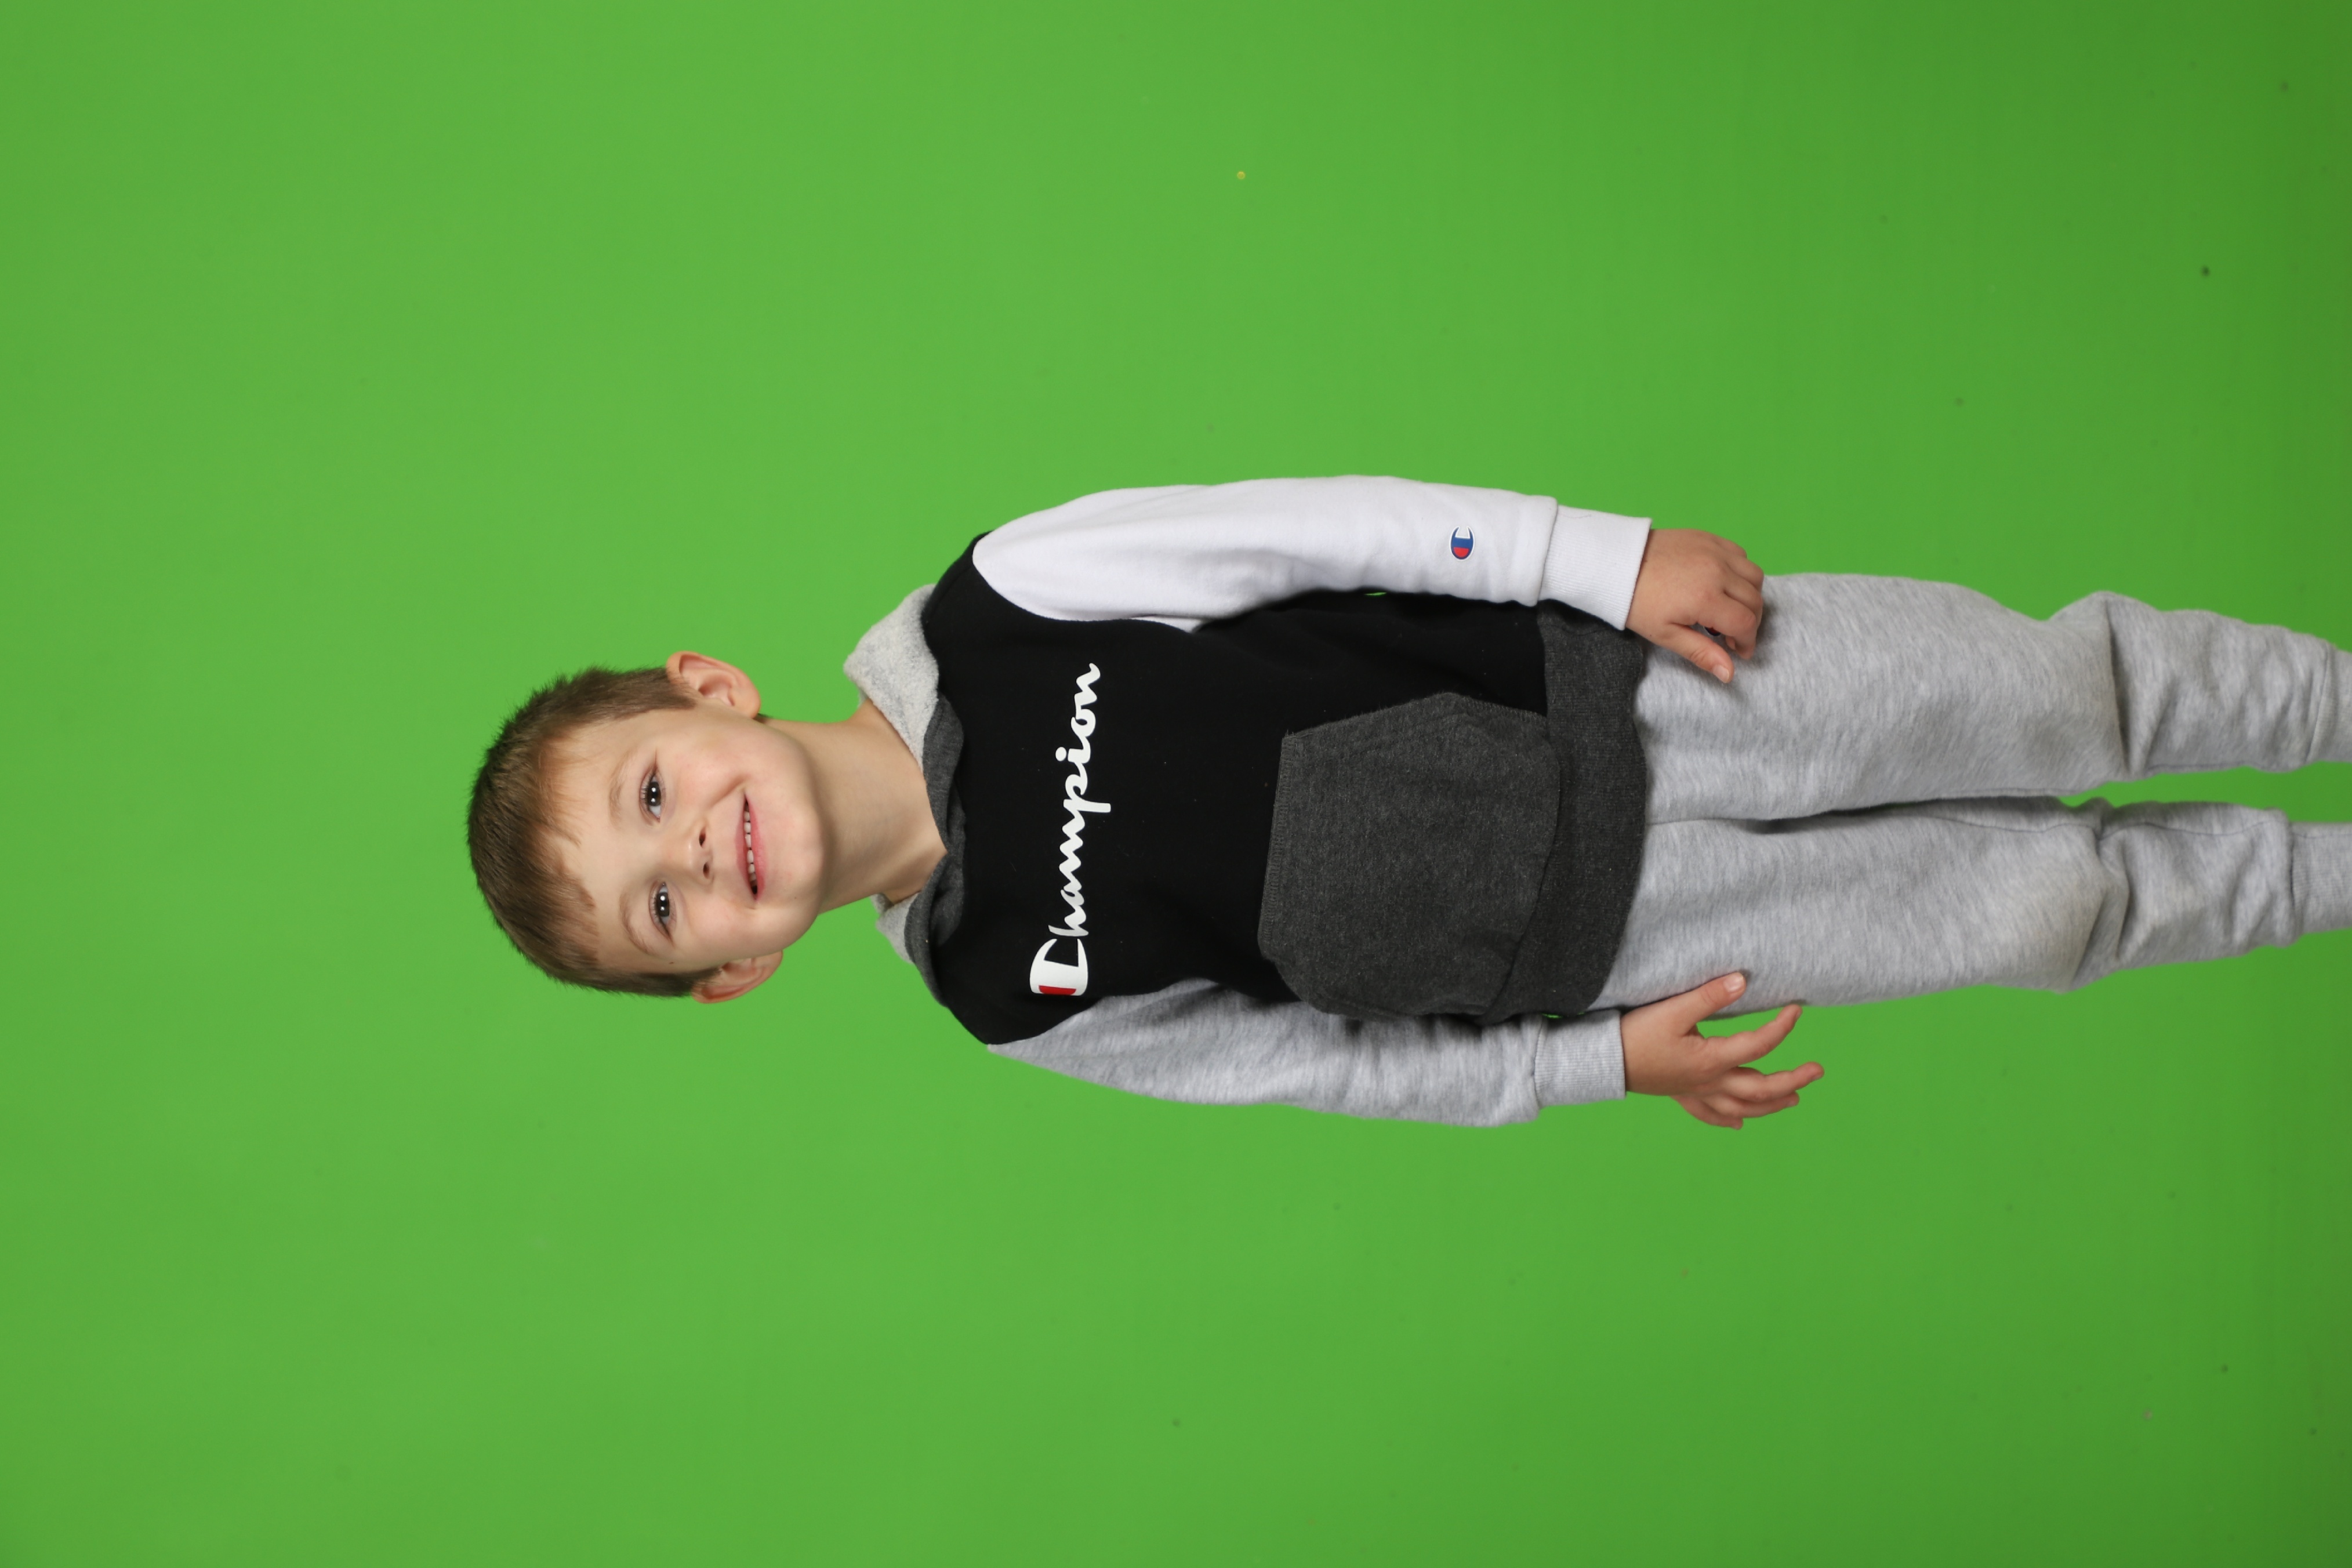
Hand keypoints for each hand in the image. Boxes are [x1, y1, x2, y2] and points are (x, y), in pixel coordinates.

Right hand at [1621, 973, 1818, 1129]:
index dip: (1782, 1027)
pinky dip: (1729, 1119)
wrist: (1603, 1061)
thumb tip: (1742, 981)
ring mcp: (1695, 1092)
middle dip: (1793, 1080)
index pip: (1759, 1044)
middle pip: (1761, 1088)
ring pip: (1743, 1107)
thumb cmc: (1635, 1034)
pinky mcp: (1681, 1095)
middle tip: (1817, 1070)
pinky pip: (1710, 1114)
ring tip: (1794, 1098)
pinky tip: (1741, 1123)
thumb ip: (1709, 996)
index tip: (1798, 1010)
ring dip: (1772, 1105)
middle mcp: (1709, 1082)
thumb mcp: (1672, 1009)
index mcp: (1711, 1060)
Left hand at [1626, 529, 1766, 682]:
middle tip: (1733, 635)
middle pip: (1755, 600)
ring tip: (1730, 609)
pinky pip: (1740, 554)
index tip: (1739, 652)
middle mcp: (1717, 570)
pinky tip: (1723, 584)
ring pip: (1754, 575)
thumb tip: (1729, 674)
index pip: (1746, 623)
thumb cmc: (1637, 601)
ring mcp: (1714, 550)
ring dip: (1750, 595)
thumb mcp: (1666, 634)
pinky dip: (1740, 571)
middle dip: (1751, 622)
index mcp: (1706, 598)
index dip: (1747, 641)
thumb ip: (1701, 652)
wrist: (1616, 563)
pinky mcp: (1708, 537)